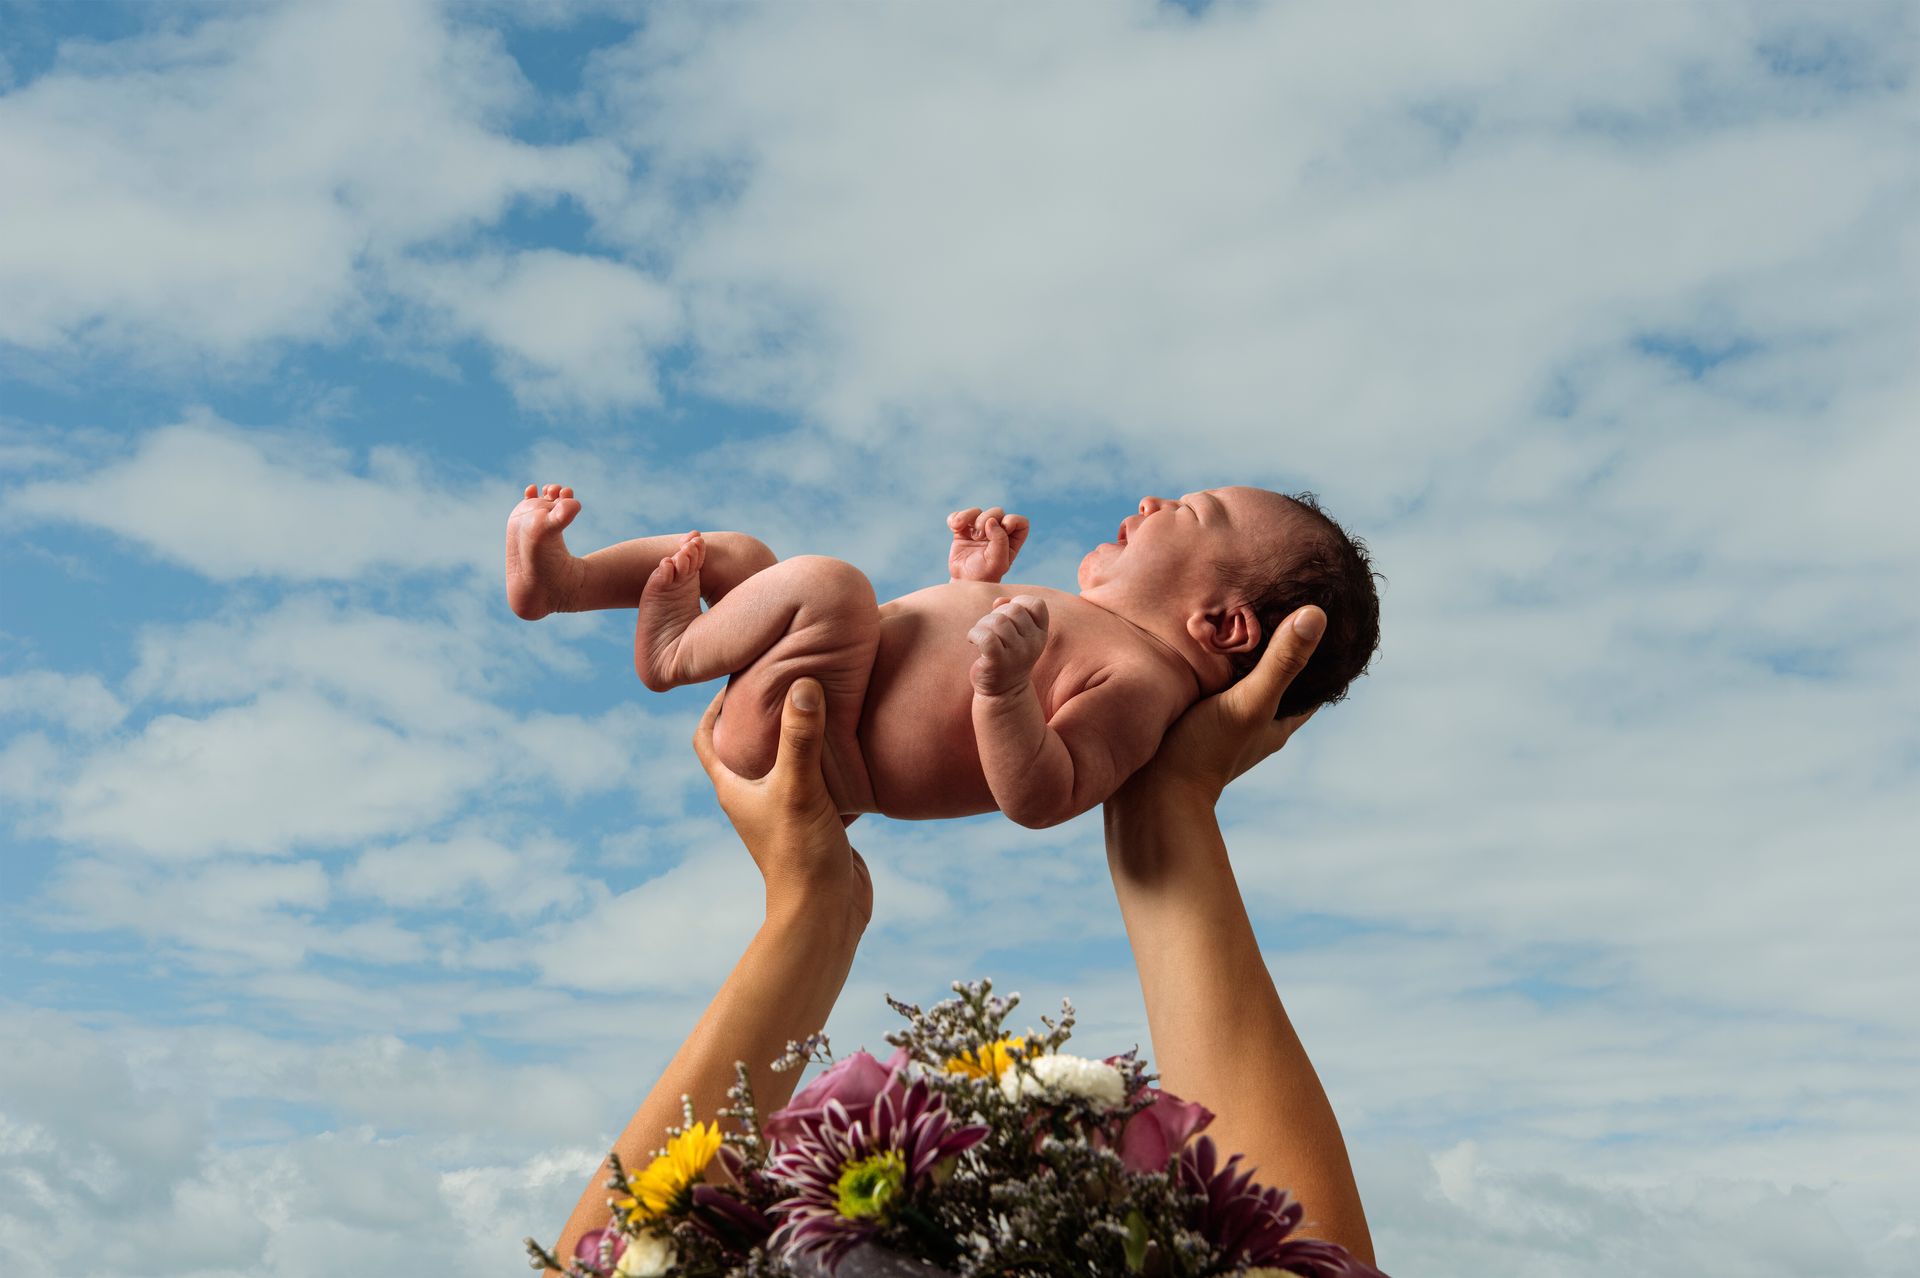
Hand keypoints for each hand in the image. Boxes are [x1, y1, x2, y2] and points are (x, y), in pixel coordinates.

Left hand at [692, 679, 871, 929]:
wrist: (828, 913)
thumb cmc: (801, 855)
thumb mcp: (800, 788)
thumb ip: (801, 738)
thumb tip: (803, 683)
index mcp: (733, 788)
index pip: (706, 737)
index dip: (712, 705)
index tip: (737, 673)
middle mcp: (754, 797)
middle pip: (747, 743)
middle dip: (763, 711)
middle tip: (786, 676)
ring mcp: (785, 809)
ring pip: (787, 760)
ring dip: (800, 735)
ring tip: (821, 700)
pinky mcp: (816, 820)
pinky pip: (819, 779)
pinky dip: (830, 760)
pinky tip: (853, 742)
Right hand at [948, 506, 1029, 582]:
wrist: (963, 582)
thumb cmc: (984, 575)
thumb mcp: (997, 561)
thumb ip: (1000, 540)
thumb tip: (991, 521)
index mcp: (1011, 541)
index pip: (1020, 522)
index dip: (1013, 520)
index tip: (1004, 528)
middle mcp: (997, 533)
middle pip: (997, 512)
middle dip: (986, 519)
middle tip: (979, 536)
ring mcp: (979, 530)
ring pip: (977, 511)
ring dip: (968, 516)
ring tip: (959, 528)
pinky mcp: (963, 530)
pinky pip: (960, 515)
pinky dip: (956, 517)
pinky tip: (954, 527)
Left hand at [967, 594, 1048, 695]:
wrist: (1003, 692)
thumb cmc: (1006, 657)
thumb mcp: (1014, 633)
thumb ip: (1009, 611)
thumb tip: (999, 600)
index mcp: (1039, 634)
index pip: (1037, 604)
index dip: (1020, 603)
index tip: (1008, 617)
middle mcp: (1032, 643)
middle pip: (1013, 609)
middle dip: (996, 614)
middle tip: (989, 630)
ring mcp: (1017, 654)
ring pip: (998, 621)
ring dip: (982, 624)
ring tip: (979, 636)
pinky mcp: (998, 661)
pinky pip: (986, 636)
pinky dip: (975, 634)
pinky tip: (972, 640)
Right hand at [1116, 605, 1325, 806]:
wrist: (1147, 792)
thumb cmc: (1204, 751)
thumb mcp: (1249, 701)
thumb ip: (1281, 662)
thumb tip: (1318, 614)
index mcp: (1279, 721)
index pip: (1313, 680)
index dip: (1319, 648)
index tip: (1317, 610)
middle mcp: (1255, 721)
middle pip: (1276, 674)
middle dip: (1276, 642)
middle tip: (1273, 598)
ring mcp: (1223, 720)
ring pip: (1241, 676)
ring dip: (1240, 650)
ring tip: (1235, 606)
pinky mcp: (1192, 717)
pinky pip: (1209, 680)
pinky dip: (1211, 660)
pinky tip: (1198, 636)